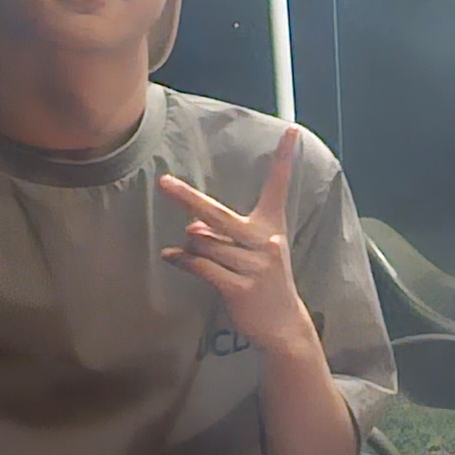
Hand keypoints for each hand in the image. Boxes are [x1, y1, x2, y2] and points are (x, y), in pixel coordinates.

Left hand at [158, 127, 319, 360]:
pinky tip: (172, 257)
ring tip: (192, 254)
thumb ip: (223, 234)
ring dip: (191, 247)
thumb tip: (191, 228)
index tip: (290, 131)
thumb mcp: (251, 251)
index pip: (278, 186)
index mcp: (271, 225)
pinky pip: (199, 266)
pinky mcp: (239, 287)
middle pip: (217, 214)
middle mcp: (264, 240)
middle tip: (164, 183)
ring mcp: (253, 265)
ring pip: (201, 244)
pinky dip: (181, 261)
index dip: (284, 158)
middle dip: (188, 198)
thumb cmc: (263, 279)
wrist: (282, 323)